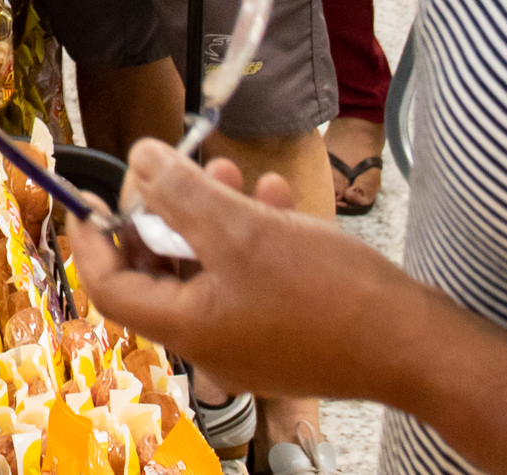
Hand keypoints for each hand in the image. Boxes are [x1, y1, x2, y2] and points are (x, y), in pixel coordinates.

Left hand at [65, 141, 424, 412]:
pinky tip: (276, 199)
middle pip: (162, 274)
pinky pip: (252, 280)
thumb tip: (137, 161)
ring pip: (212, 270)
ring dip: (215, 217)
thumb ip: (181, 194)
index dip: (93, 239)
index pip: (112, 287)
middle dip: (167, 214)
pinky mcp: (290, 335)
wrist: (416, 346)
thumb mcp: (244, 230)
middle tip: (176, 171)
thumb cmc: (330, 295)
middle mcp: (214, 345)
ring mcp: (253, 343)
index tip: (90, 199)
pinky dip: (255, 239)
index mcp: (190, 330)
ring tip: (236, 173)